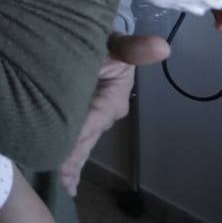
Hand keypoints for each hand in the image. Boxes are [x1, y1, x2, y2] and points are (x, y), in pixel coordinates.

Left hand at [57, 33, 169, 195]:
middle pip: (85, 138)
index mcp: (112, 98)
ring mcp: (88, 119)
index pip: (93, 117)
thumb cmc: (102, 41)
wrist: (87, 37)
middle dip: (73, 157)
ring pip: (79, 145)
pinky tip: (66, 183)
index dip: (79, 133)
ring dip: (69, 163)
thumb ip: (131, 47)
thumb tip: (161, 46)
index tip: (62, 148)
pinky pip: (73, 142)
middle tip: (60, 180)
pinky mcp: (77, 119)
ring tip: (63, 185)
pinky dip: (68, 161)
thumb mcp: (114, 42)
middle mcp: (103, 114)